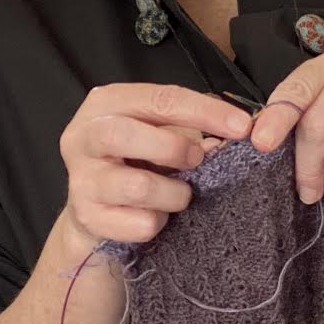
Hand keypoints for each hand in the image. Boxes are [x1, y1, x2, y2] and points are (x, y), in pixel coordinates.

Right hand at [59, 83, 253, 246]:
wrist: (97, 209)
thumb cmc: (137, 159)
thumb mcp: (159, 131)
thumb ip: (191, 127)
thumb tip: (236, 133)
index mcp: (106, 103)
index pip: (159, 99)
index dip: (205, 112)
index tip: (243, 127)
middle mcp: (83, 137)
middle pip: (124, 135)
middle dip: (173, 148)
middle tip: (198, 159)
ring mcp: (81, 179)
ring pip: (136, 186)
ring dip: (173, 194)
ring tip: (180, 195)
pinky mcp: (87, 217)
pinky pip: (138, 224)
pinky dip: (159, 222)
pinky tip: (157, 215)